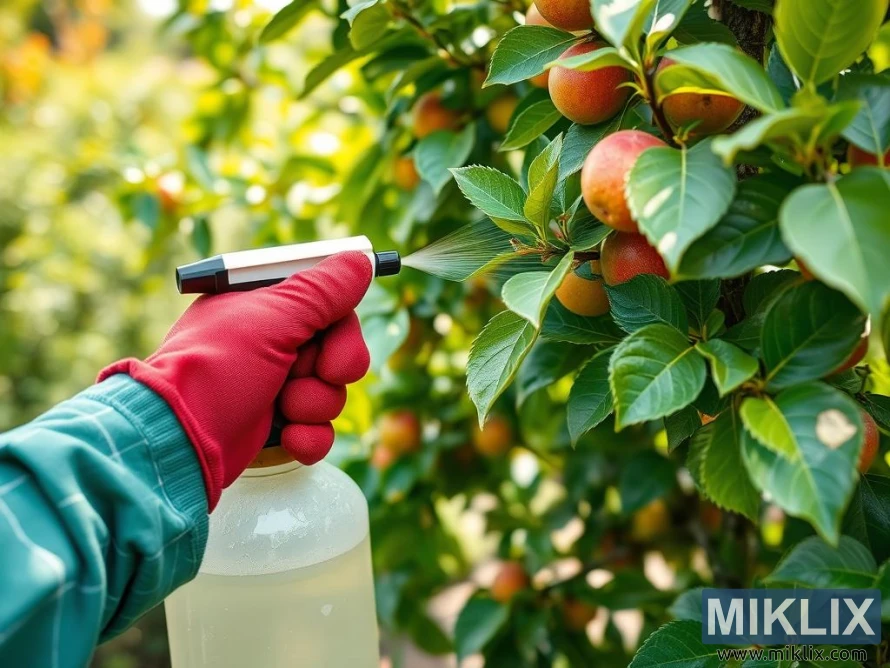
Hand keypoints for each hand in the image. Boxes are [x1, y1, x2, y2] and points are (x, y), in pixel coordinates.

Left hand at [99, 251, 371, 508]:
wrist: (178, 438)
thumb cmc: (216, 368)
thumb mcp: (272, 319)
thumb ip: (323, 290)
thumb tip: (360, 261)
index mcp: (263, 306)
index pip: (326, 304)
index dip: (340, 323)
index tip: (336, 335)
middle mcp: (269, 342)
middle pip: (336, 349)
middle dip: (332, 368)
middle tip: (318, 373)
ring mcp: (272, 385)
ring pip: (331, 392)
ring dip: (315, 403)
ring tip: (284, 407)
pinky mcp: (274, 426)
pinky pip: (318, 430)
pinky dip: (309, 437)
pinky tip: (289, 438)